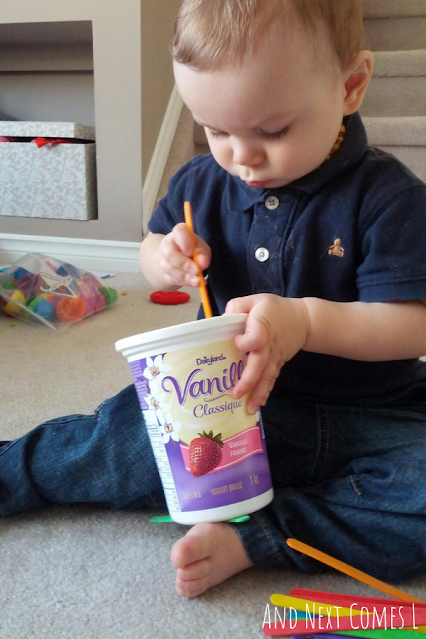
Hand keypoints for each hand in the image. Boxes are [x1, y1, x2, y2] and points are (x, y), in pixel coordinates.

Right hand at [156, 223, 210, 287]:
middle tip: (197, 271)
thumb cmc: (192, 248)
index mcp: (179, 232)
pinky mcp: (163, 273)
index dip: (185, 242)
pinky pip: (172, 279)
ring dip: (185, 276)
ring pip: (170, 269)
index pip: (179, 232)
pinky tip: (195, 283)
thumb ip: (202, 253)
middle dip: (184, 264)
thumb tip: (203, 263)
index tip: (191, 252)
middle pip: (170, 255)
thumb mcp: (201, 247)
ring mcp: (162, 259)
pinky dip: (185, 282)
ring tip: (198, 280)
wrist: (179, 257)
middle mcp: (167, 244)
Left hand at [225, 294, 309, 413]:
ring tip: (249, 409)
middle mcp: (269, 344)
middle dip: (248, 381)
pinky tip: (258, 403)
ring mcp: (276, 356)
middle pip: (260, 364)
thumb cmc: (274, 309)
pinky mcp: (279, 363)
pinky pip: (272, 379)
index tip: (236, 341)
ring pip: (267, 376)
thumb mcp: (256, 300)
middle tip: (236, 395)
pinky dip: (266, 391)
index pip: (255, 338)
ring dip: (258, 393)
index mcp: (262, 326)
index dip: (245, 342)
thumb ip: (237, 306)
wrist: (304, 320)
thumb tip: (223, 320)